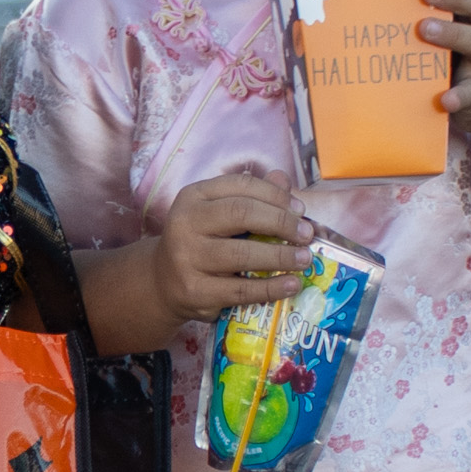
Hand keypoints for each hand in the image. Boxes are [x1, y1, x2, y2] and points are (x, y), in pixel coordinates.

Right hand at [149, 163, 309, 323]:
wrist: (163, 282)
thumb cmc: (200, 242)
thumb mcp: (218, 213)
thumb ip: (250, 196)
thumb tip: (284, 180)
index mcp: (194, 197)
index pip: (241, 186)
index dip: (275, 195)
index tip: (300, 209)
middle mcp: (186, 223)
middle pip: (242, 214)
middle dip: (281, 222)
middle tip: (306, 234)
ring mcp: (188, 258)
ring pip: (242, 254)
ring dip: (280, 256)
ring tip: (304, 259)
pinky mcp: (196, 291)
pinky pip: (241, 289)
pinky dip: (271, 288)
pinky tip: (291, 284)